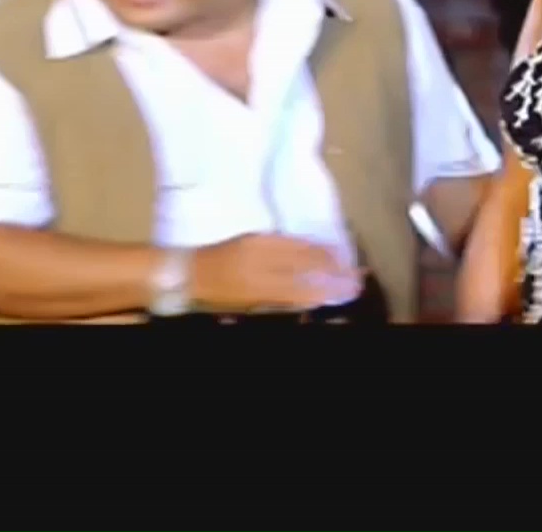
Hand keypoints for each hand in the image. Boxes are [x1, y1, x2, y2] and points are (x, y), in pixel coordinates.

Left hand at [188, 234, 362, 313]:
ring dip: (325, 252)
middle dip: (335, 267)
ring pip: (300, 246)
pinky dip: (306, 243)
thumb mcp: (248, 306)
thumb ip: (281, 300)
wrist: (187, 273)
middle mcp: (261, 262)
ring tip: (343, 258)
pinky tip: (317, 246)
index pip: (305, 288)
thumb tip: (312, 296)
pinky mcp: (254, 236)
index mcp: (259, 286)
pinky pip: (288, 238)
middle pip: (308, 262)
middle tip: (355, 272)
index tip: (351, 289)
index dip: (331, 289)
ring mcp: (258, 245)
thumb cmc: (217, 298)